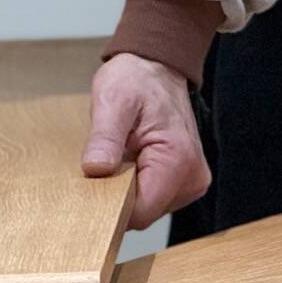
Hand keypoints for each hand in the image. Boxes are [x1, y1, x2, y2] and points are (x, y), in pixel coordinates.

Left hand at [81, 53, 210, 229]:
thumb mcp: (112, 103)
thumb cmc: (136, 80)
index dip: (110, 207)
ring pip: (146, 209)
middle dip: (116, 198)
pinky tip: (126, 163)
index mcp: (177, 160)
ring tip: (117, 158)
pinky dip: (133, 187)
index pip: (140, 212)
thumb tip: (96, 171)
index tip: (89, 190)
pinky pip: (151, 197)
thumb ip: (104, 139)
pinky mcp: (183, 181)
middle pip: (143, 214)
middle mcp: (192, 177)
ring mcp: (190, 181)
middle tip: (101, 165)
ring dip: (124, 192)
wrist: (155, 68)